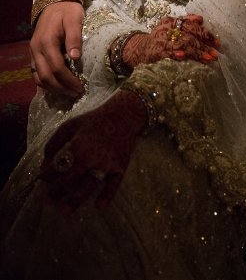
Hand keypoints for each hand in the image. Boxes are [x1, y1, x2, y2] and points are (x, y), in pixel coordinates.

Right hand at [30, 1, 84, 97]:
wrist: (55, 2)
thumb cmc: (68, 10)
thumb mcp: (75, 19)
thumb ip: (75, 37)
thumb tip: (76, 57)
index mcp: (47, 41)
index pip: (56, 68)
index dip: (68, 80)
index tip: (81, 88)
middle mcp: (36, 49)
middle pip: (46, 76)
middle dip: (62, 88)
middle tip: (77, 94)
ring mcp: (33, 52)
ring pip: (39, 77)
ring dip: (53, 88)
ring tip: (69, 93)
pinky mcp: (34, 53)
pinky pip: (36, 73)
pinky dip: (46, 82)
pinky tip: (58, 85)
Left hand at [39, 90, 146, 211]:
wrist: (124, 115)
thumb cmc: (94, 120)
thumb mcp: (70, 125)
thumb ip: (55, 142)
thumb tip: (44, 163)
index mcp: (78, 145)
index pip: (59, 165)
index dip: (48, 174)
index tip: (42, 180)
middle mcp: (92, 156)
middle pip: (72, 178)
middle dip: (58, 191)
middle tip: (48, 202)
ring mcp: (107, 163)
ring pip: (89, 184)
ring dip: (76, 199)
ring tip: (64, 211)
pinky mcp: (120, 166)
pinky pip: (114, 183)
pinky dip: (108, 195)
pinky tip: (100, 206)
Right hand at [122, 14, 218, 69]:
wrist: (139, 48)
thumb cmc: (159, 37)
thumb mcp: (170, 25)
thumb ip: (185, 20)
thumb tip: (201, 18)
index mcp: (172, 21)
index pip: (191, 25)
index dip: (204, 33)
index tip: (216, 41)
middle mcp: (167, 29)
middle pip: (189, 35)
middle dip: (204, 45)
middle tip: (215, 52)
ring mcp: (162, 40)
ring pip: (183, 44)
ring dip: (197, 52)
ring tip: (209, 58)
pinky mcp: (157, 51)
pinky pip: (168, 52)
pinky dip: (177, 54)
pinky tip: (184, 57)